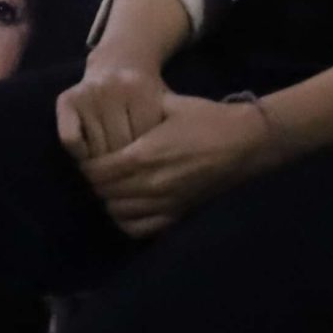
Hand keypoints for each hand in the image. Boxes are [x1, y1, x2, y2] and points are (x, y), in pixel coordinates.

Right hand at [56, 62, 168, 161]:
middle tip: (126, 167)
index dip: (146, 159)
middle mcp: (112, 88)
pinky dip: (79, 153)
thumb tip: (156, 171)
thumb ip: (164, 134)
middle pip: (119, 147)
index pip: (143, 144)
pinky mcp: (67, 99)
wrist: (120, 61)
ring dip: (102, 162)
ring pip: (95, 148)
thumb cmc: (145, 93)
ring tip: (110, 163)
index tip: (147, 162)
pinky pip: (70, 140)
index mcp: (141, 91)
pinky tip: (88, 153)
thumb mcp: (164, 106)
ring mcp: (88, 93)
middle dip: (123, 163)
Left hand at [80, 94, 277, 237]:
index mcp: (144, 155)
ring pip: (117, 212)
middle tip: (98, 169)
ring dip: (109, 199)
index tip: (88, 155)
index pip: (96, 172)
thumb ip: (135, 111)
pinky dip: (127, 220)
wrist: (246, 142)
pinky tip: (128, 205)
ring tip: (112, 184)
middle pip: (103, 193)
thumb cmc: (205, 118)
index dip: (86, 165)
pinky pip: (140, 229)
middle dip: (95, 181)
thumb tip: (106, 109)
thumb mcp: (167, 104)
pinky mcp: (178, 214)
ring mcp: (165, 203)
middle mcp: (151, 184)